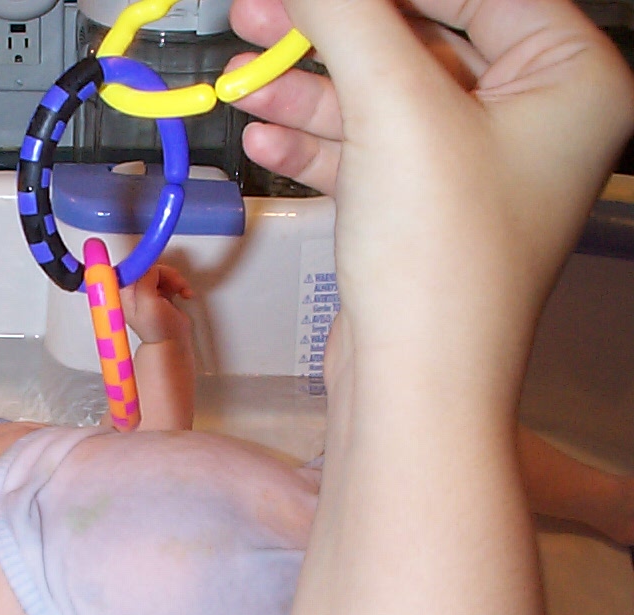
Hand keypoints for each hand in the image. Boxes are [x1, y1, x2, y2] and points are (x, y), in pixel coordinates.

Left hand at [120, 264, 193, 345]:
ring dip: (174, 278)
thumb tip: (148, 267)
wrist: (172, 342)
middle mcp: (134, 291)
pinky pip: (169, 278)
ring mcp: (147, 291)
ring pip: (160, 271)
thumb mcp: (148, 303)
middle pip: (148, 267)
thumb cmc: (158, 330)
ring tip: (180, 289)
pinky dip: (178, 284)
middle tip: (173, 282)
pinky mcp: (159, 293)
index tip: (154, 259)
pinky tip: (183, 293)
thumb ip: (145, 282)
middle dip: (165, 273)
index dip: (143, 263)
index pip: (130, 267)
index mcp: (125, 293)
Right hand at [227, 0, 633, 387]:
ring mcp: (472, 169)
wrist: (414, 385)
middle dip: (330, 33)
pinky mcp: (422, 210)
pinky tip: (261, 137)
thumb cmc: (440, 255)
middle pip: (417, 41)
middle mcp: (530, 119)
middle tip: (258, 15)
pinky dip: (313, 143)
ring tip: (239, 79)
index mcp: (568, 77)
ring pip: (382, 99)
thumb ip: (347, 16)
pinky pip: (366, 153)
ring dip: (306, 90)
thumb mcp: (395, 107)